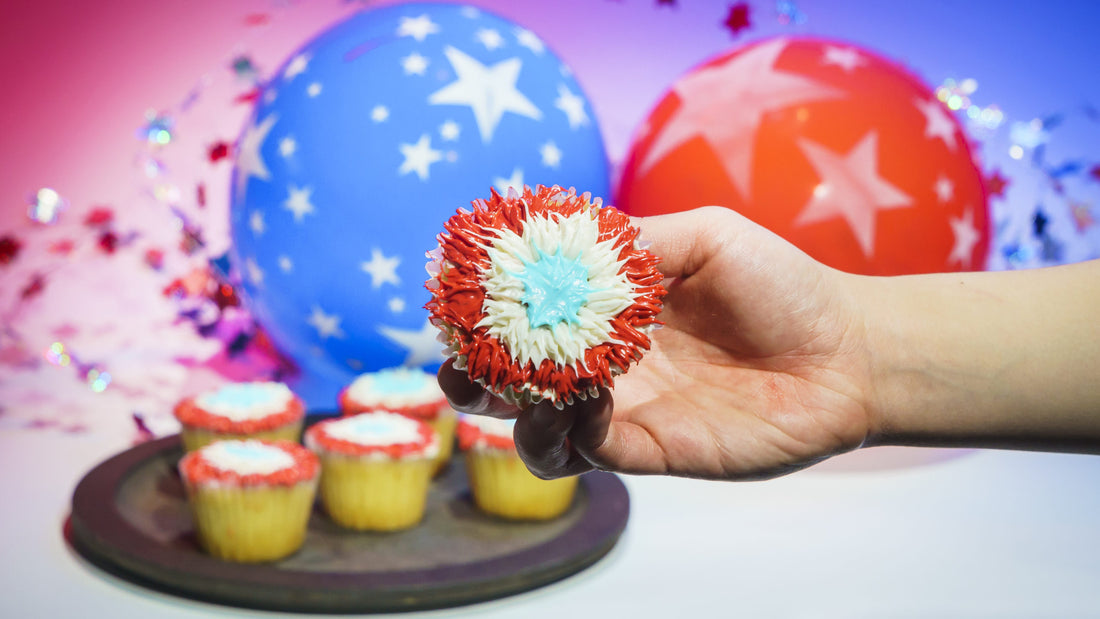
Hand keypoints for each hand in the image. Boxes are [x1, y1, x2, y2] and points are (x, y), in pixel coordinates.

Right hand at [439, 206, 874, 480]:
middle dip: (475, 374)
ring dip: (514, 411)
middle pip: (515, 379)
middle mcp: (606, 363)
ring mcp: (625, 409)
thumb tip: (563, 237)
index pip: (530, 314)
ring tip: (520, 387)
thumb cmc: (782, 283)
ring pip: (538, 427)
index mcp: (611, 310)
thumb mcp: (705, 237)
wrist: (846, 352)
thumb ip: (635, 242)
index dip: (487, 310)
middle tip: (459, 361)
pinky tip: (585, 399)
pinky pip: (588, 450)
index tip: (455, 296)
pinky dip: (568, 430)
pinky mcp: (651, 449)